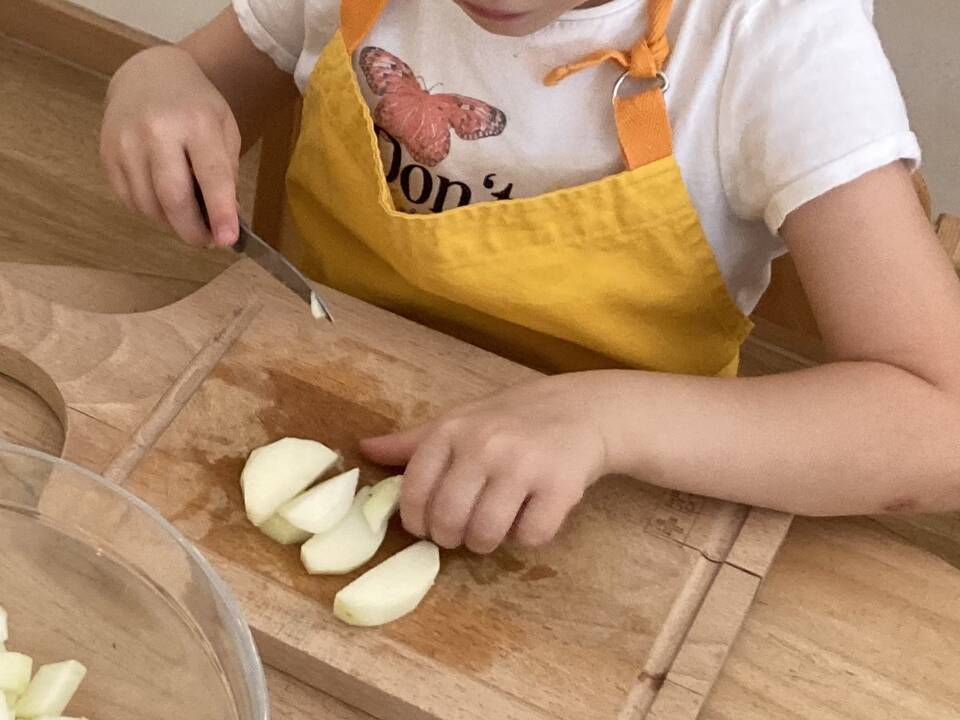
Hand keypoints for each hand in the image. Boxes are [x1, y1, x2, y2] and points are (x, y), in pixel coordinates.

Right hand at [100, 46, 240, 246]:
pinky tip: (165, 208)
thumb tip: (225, 220)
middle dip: (193, 230)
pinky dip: (151, 213)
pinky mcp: (107, 154)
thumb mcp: (224, 129)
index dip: (220, 212)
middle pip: (173, 197)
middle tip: (207, 242)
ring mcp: (126, 142)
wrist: (148, 74)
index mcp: (196, 122)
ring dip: (172, 225)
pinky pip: (130, 200)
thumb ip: (227, 173)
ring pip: (149, 205)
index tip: (227, 240)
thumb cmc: (195, 106)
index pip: (211, 175)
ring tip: (189, 224)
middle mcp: (157, 131)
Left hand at [360, 374, 610, 553]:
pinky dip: (527, 536)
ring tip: (494, 528)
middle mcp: (484, 445)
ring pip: (485, 534)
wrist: (583, 409)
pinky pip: (529, 536)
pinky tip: (530, 516)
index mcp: (452, 430)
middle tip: (463, 531)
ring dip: (486, 542)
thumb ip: (414, 442)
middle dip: (451, 537)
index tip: (427, 526)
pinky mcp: (560, 487)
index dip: (416, 521)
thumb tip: (364, 449)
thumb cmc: (512, 418)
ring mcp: (523, 466)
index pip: (414, 492)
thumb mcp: (460, 420)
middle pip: (447, 520)